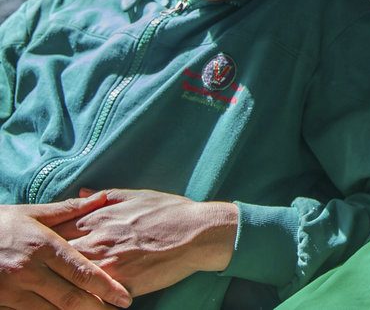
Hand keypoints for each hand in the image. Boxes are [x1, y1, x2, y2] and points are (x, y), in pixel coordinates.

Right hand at [0, 196, 131, 308]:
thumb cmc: (0, 224)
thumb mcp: (32, 213)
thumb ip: (69, 211)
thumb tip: (101, 198)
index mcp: (43, 246)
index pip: (82, 272)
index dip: (106, 287)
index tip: (125, 297)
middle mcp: (29, 270)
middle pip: (70, 297)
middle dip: (96, 307)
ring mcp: (12, 290)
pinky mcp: (0, 302)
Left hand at [53, 189, 237, 296]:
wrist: (198, 233)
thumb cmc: (171, 212)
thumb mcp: (136, 195)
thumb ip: (104, 197)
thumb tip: (79, 194)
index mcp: (98, 219)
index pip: (56, 230)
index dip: (47, 238)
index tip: (47, 243)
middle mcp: (97, 241)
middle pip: (57, 256)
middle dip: (50, 262)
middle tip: (50, 267)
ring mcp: (108, 264)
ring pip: (70, 278)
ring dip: (63, 282)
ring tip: (63, 286)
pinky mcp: (120, 284)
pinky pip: (93, 295)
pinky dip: (85, 297)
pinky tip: (84, 298)